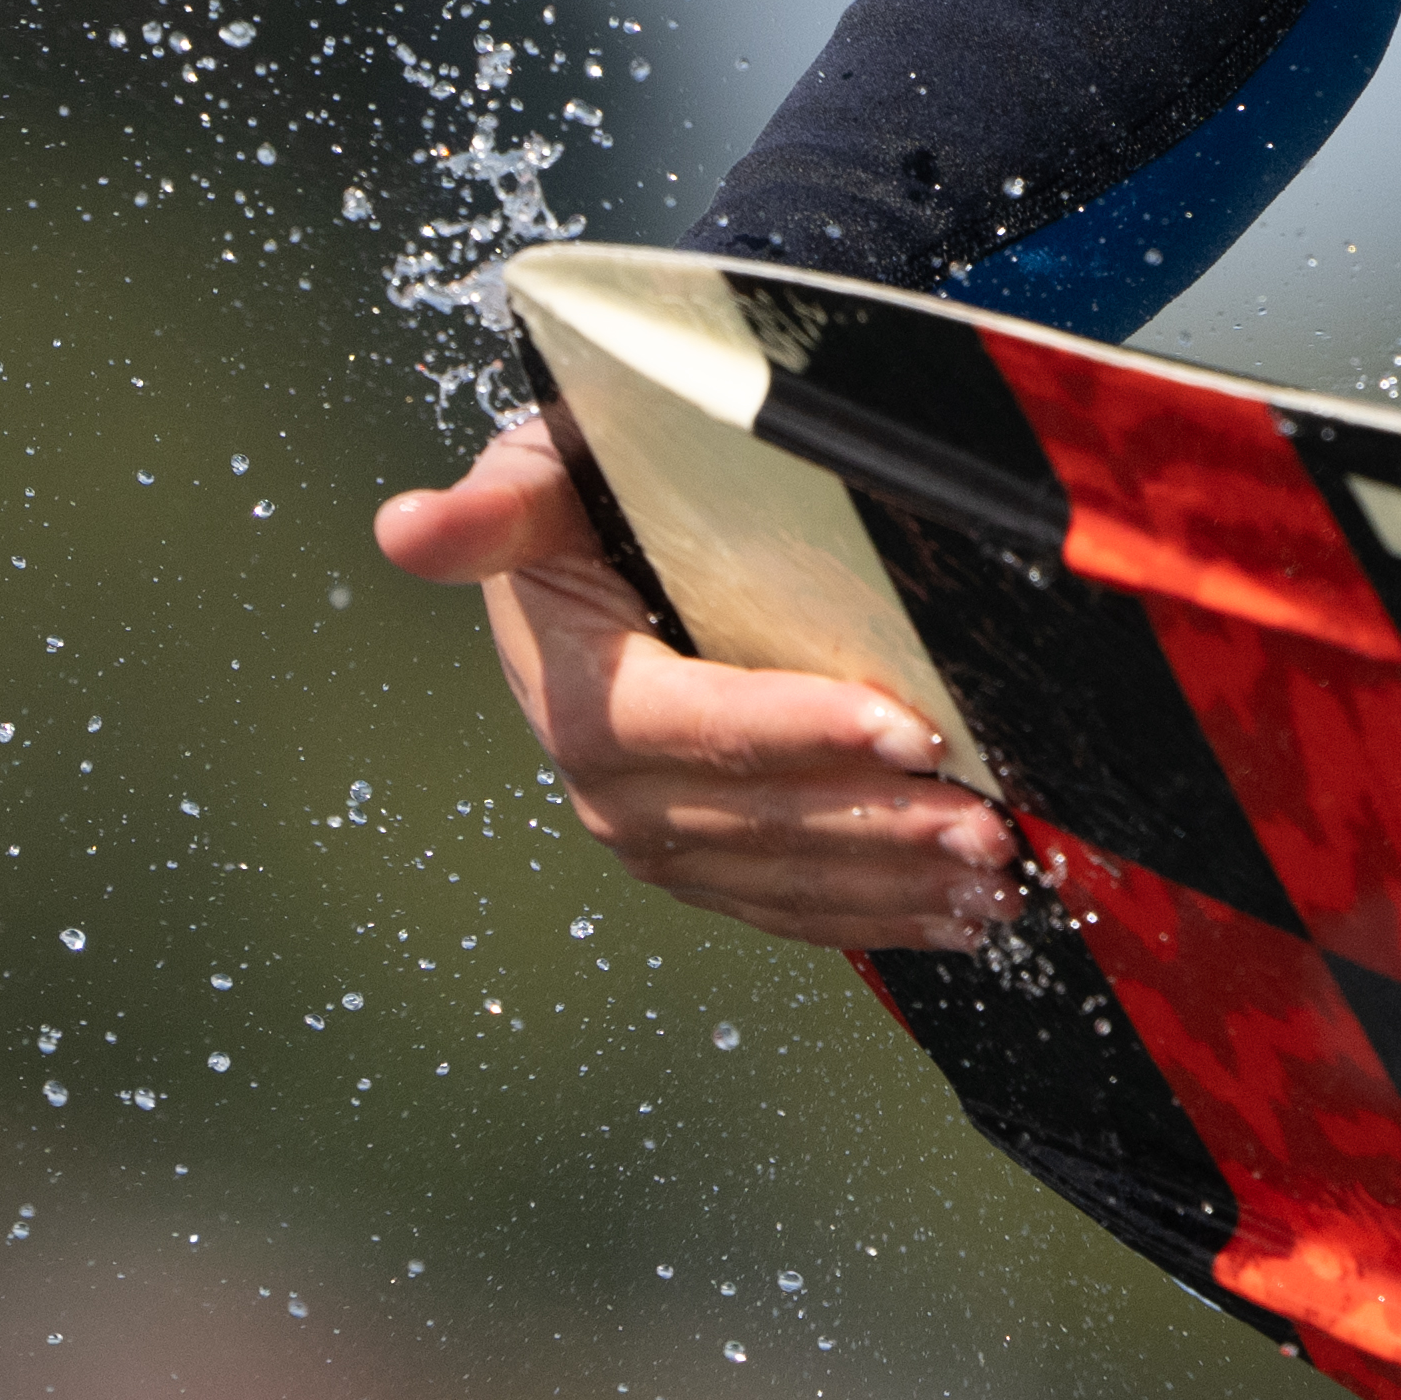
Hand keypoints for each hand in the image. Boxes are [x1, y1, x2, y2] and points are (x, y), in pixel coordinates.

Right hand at [374, 416, 1025, 956]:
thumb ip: (493, 510)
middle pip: (759, 823)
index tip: (910, 728)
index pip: (700, 727)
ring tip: (994, 878)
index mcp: (583, 699)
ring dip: (894, 887)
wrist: (578, 557)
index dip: (803, 733)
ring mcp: (659, 840)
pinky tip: (959, 918)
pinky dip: (879, 917)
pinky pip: (793, 906)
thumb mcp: (537, 481)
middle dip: (880, 829)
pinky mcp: (704, 864)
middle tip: (988, 825)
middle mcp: (612, 791)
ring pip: (786, 881)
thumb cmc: (580, 500)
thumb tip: (405, 527)